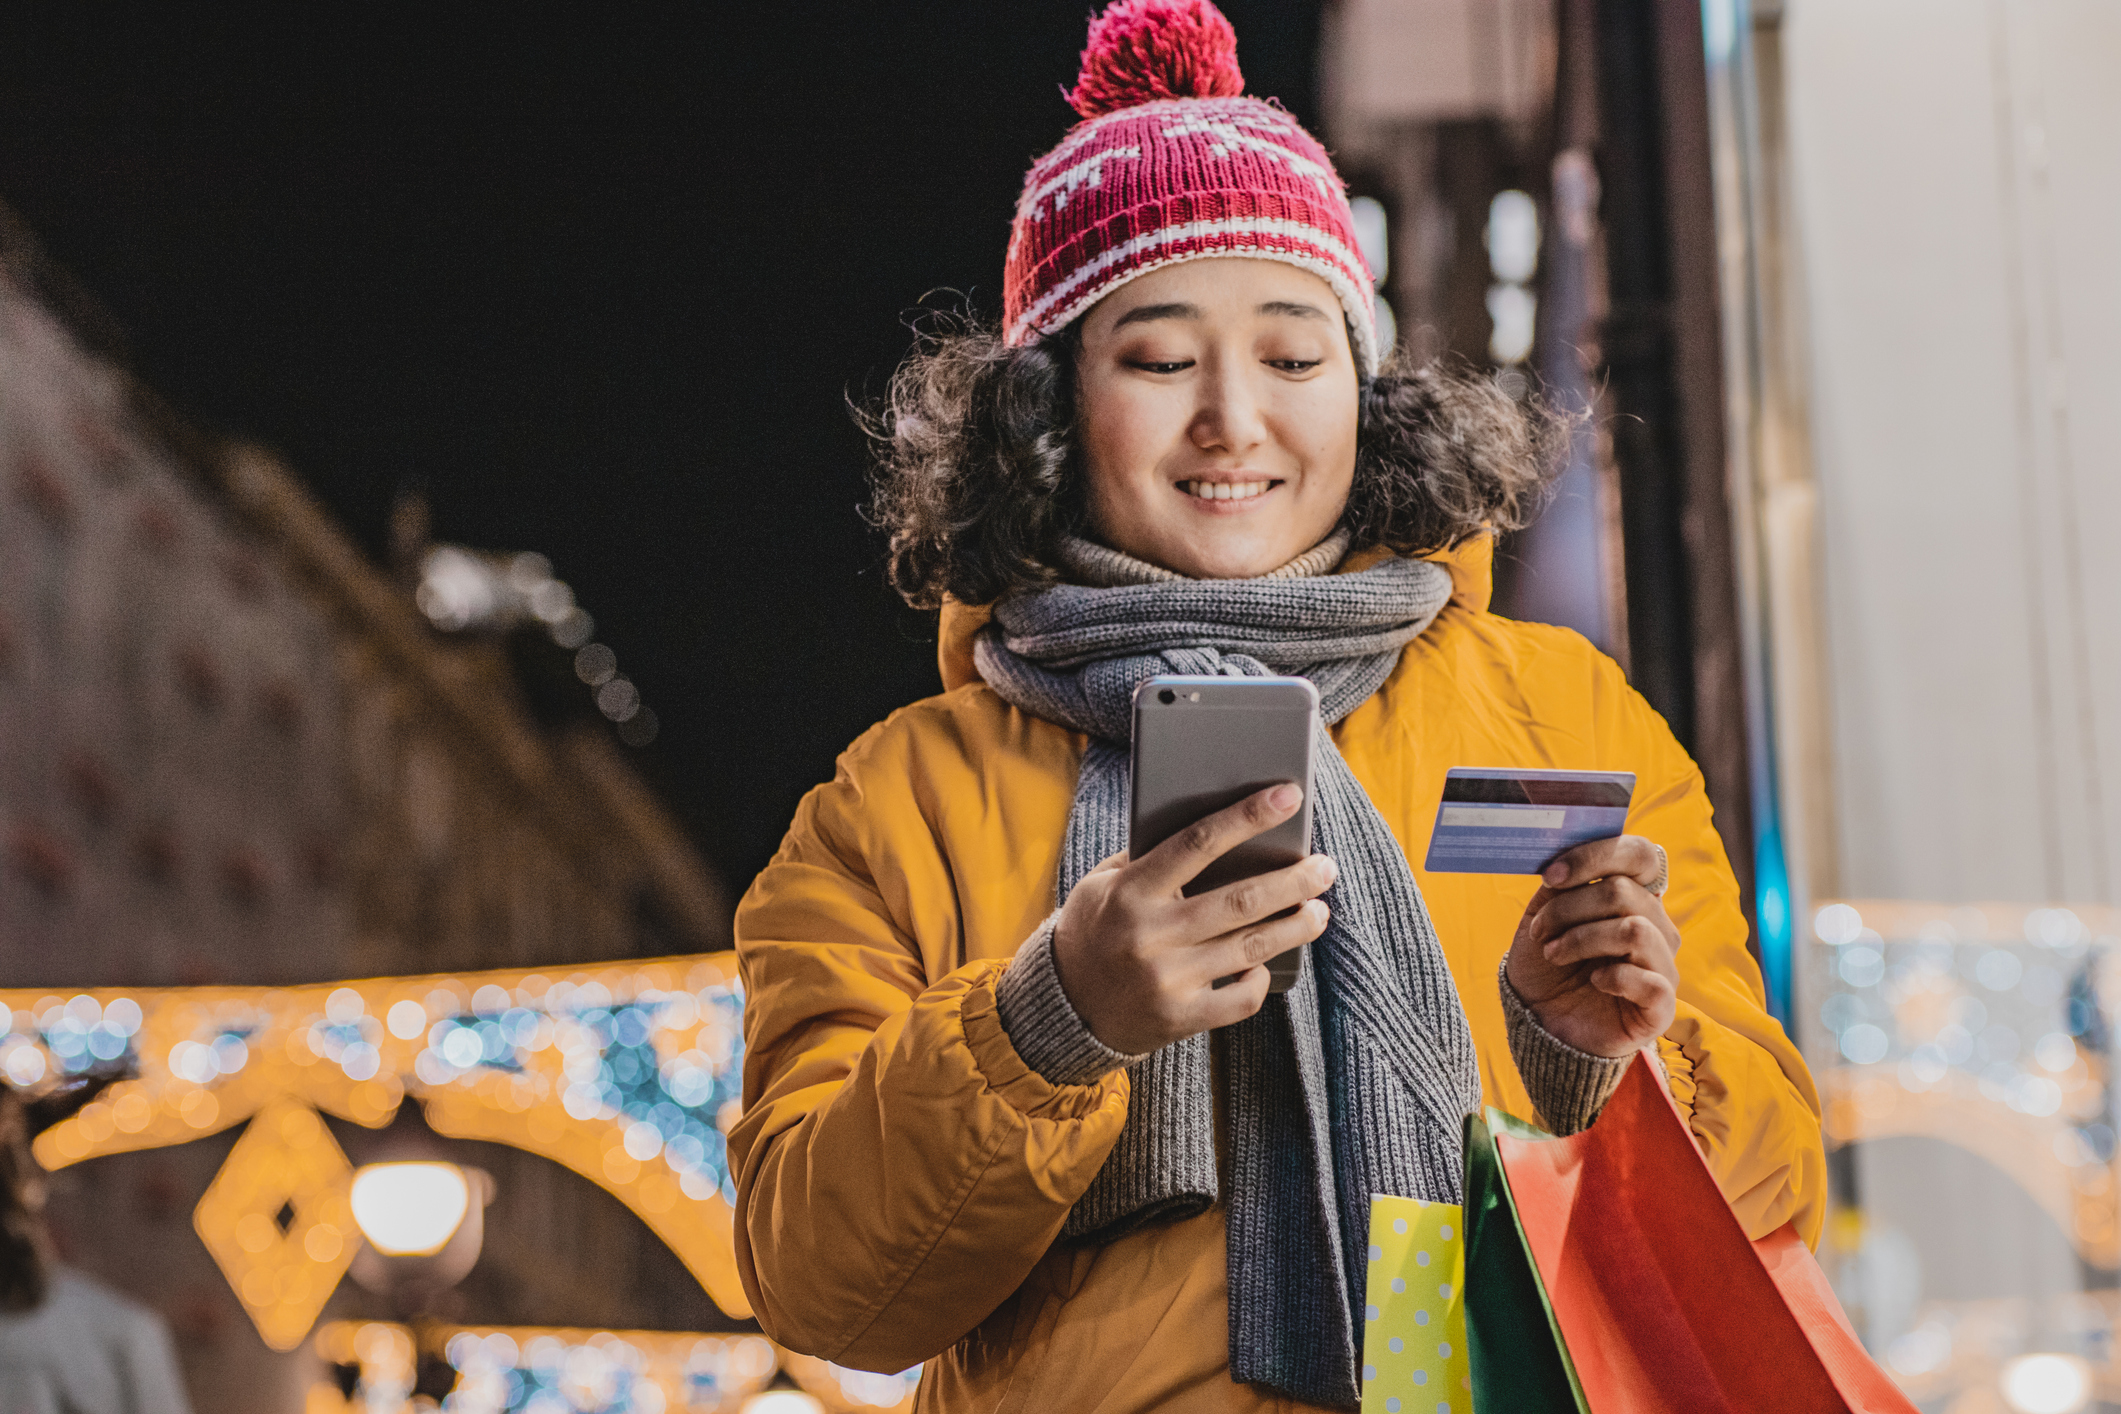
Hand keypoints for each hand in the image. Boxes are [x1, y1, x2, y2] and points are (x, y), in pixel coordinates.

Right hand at [1051, 783, 1336, 1054]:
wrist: (1063, 1006)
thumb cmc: (1094, 929)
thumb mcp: (1102, 883)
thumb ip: (1147, 857)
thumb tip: (1219, 828)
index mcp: (1131, 891)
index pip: (1199, 842)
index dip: (1247, 816)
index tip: (1289, 795)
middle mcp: (1150, 934)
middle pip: (1241, 900)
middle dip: (1294, 880)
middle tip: (1325, 867)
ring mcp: (1167, 979)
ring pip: (1251, 947)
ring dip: (1295, 926)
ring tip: (1319, 910)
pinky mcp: (1180, 1017)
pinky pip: (1241, 998)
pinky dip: (1260, 977)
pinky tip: (1268, 961)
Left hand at [1504, 835, 1678, 1058]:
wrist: (1541, 1021)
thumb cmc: (1546, 963)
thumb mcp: (1543, 915)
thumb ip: (1561, 884)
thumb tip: (1564, 860)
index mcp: (1634, 895)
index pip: (1639, 854)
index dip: (1595, 857)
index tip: (1550, 876)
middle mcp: (1657, 926)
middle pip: (1624, 892)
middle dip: (1569, 908)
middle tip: (1540, 931)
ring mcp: (1663, 965)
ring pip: (1635, 930)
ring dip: (1582, 939)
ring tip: (1553, 954)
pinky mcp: (1662, 1005)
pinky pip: (1649, 980)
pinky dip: (1612, 977)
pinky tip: (1594, 981)